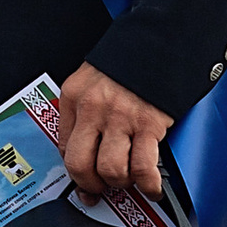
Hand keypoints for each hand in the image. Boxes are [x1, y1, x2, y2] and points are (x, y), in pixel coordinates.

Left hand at [56, 60, 172, 203]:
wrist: (162, 39)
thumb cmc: (130, 60)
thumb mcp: (93, 79)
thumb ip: (85, 110)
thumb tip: (87, 150)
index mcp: (74, 96)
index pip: (63, 147)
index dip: (75, 171)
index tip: (84, 182)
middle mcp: (93, 108)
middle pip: (80, 164)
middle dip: (92, 184)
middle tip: (103, 186)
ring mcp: (120, 117)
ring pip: (111, 170)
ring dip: (122, 182)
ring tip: (130, 178)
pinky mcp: (148, 124)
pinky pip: (143, 168)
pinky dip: (148, 185)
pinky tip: (152, 187)